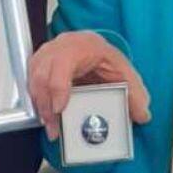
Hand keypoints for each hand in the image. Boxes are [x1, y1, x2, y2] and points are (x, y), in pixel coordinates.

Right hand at [27, 31, 151, 140]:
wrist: (90, 46)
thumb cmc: (104, 57)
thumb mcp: (123, 72)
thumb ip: (135, 94)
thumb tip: (142, 115)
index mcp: (82, 46)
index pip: (63, 62)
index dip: (59, 87)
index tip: (60, 109)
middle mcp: (59, 47)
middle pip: (42, 74)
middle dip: (46, 104)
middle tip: (54, 127)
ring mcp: (45, 55)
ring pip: (33, 79)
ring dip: (40, 105)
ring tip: (51, 127)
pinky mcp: (37, 65)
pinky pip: (30, 84)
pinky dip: (37, 102)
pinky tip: (46, 117)